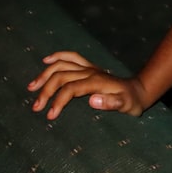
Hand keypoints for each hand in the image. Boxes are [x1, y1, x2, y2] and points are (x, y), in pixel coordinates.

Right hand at [28, 51, 146, 118]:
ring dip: (45, 75)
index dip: (58, 101)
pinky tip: (46, 61)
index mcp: (97, 82)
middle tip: (36, 107)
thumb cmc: (132, 101)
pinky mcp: (88, 67)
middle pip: (61, 76)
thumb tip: (92, 100)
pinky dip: (57, 57)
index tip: (50, 115)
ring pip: (62, 65)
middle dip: (46, 91)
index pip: (71, 89)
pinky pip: (70, 57)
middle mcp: (90, 72)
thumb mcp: (126, 106)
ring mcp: (89, 68)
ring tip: (32, 87)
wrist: (139, 91)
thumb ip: (111, 103)